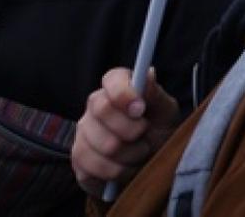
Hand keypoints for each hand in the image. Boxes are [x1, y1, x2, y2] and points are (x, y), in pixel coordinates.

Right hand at [72, 67, 179, 198]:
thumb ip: (156, 94)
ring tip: (139, 153)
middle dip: (133, 130)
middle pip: (103, 110)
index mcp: (118, 87)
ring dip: (130, 155)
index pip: (112, 79)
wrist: (150, 166)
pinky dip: (117, 172)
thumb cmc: (159, 132)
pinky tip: (126, 168)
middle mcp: (96, 105)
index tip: (141, 109)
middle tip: (145, 136)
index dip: (124, 93)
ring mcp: (83, 131)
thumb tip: (148, 73)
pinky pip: (93, 166)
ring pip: (103, 143)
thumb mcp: (165, 112)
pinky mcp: (78, 158)